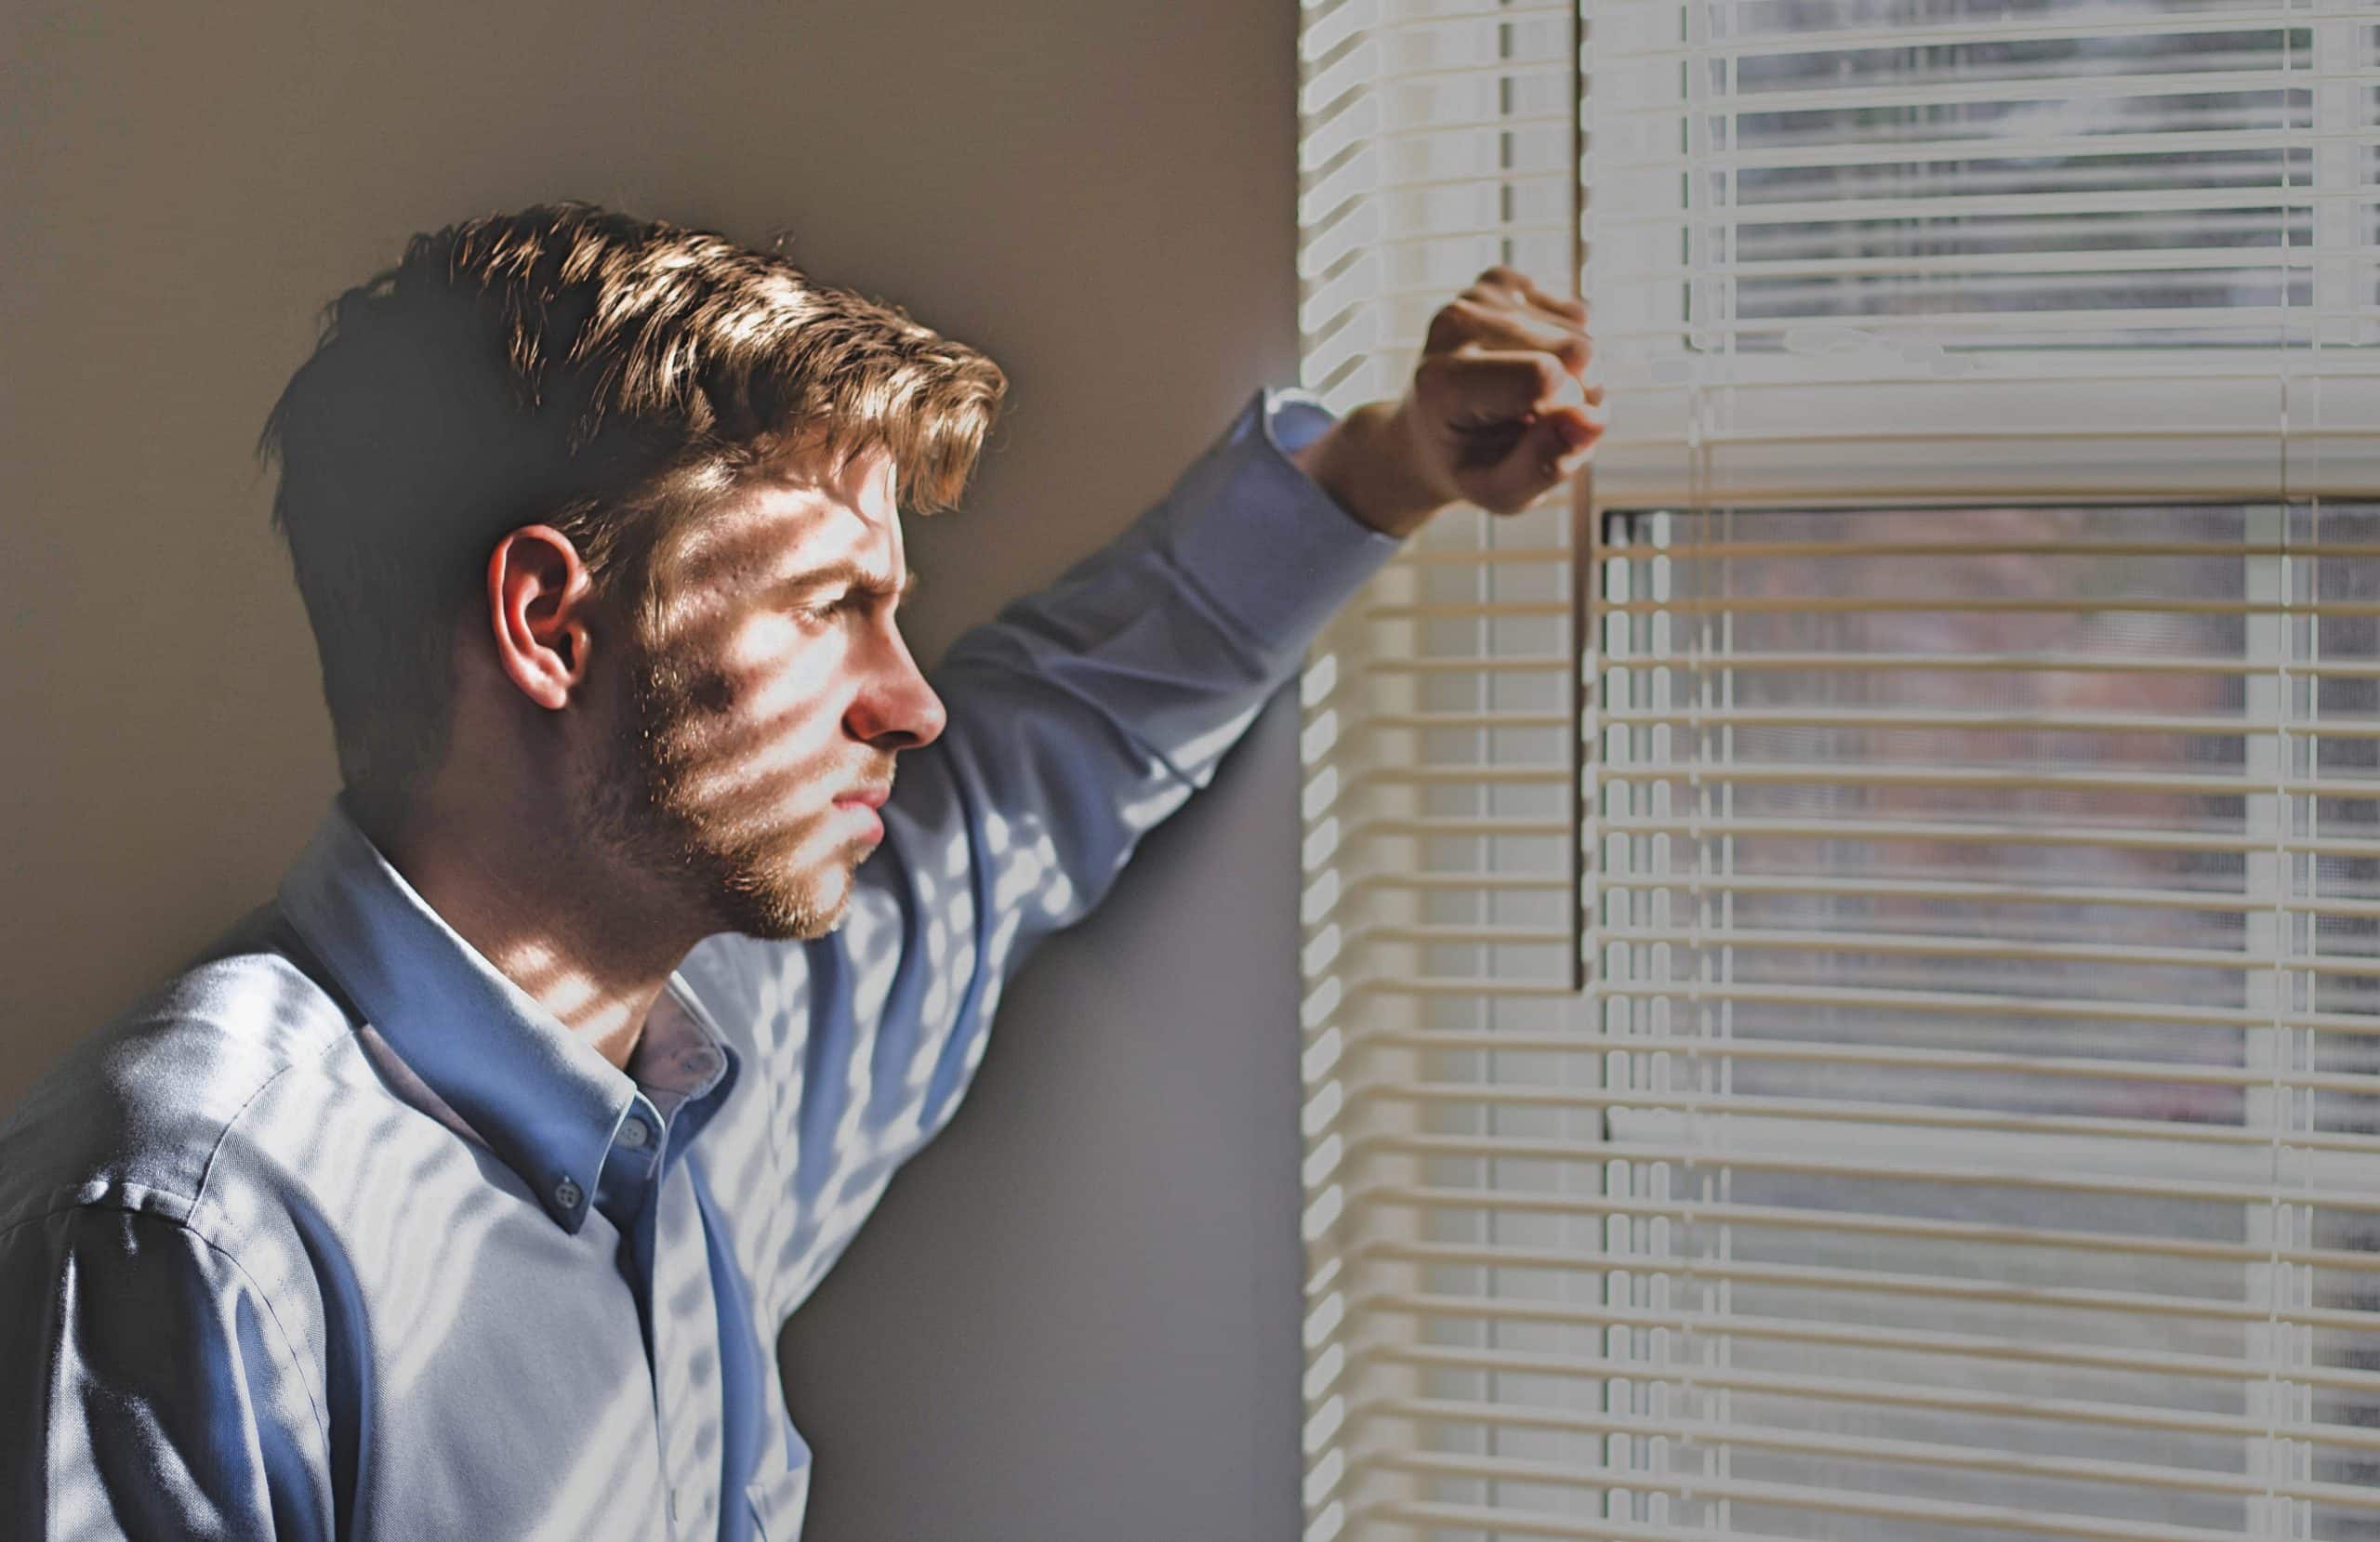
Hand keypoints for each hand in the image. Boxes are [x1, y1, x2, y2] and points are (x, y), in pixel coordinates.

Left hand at [1292, 266, 1604, 537]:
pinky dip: (1566, 347)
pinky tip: (1531, 365)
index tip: (1536, 434)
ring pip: (1582, 332)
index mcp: (1443, 381)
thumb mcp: (1499, 493)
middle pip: (1576, 351)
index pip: (1545, 377)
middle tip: (1535, 421)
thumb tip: (1591, 419)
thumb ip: (1544, 466)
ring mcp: (1476, 296)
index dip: (1565, 414)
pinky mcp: (1499, 282)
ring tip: (1529, 399)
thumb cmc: (1467, 464)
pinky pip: (1576, 313)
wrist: (1427, 433)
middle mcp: (1455, 324)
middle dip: (1577, 395)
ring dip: (1574, 376)